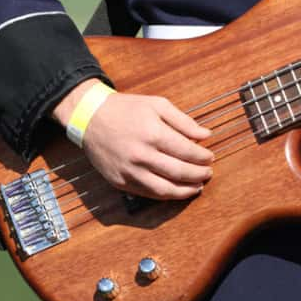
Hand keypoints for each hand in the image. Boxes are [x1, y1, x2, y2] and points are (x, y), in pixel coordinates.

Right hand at [53, 81, 212, 199]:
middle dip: (198, 175)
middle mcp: (141, 155)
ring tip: (197, 187)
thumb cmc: (126, 108)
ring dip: (184, 191)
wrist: (91, 117)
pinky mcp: (120, 182)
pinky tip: (175, 190)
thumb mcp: (157, 105)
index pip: (186, 151)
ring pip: (164, 190)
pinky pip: (147, 194)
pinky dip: (165, 195)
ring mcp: (129, 171)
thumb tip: (205, 135)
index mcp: (153, 133)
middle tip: (208, 173)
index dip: (202, 157)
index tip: (210, 157)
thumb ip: (183, 121)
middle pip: (178, 172)